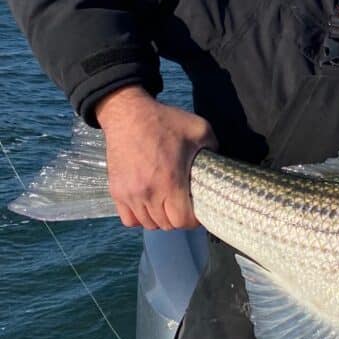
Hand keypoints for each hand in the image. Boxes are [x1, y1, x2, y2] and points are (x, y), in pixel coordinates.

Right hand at [95, 85, 216, 230]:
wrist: (128, 114)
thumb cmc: (165, 121)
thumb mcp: (200, 130)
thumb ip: (215, 149)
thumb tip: (220, 165)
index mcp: (170, 181)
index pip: (182, 221)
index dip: (194, 220)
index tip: (198, 210)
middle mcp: (148, 193)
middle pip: (166, 225)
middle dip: (179, 219)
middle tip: (185, 206)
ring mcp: (129, 194)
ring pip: (148, 223)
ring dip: (160, 218)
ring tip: (168, 205)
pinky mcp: (116, 191)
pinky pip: (129, 219)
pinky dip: (140, 217)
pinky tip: (149, 205)